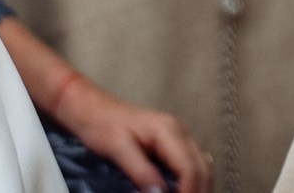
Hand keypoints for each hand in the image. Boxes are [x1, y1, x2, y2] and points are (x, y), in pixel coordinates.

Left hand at [47, 69, 210, 192]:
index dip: (188, 192)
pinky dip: (190, 181)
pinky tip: (180, 191)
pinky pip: (190, 165)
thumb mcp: (118, 149)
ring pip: (200, 166)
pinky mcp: (172, 143)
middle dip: (198, 190)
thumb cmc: (101, 124)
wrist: (91, 108)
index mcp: (169, 130)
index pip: (190, 168)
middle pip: (202, 168)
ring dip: (196, 186)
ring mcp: (177, 136)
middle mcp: (179, 132)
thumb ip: (141, 171)